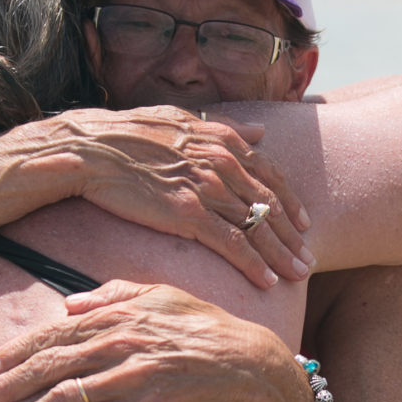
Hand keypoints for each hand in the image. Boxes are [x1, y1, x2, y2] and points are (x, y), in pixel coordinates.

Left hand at [0, 280, 312, 401]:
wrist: (248, 364)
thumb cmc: (205, 328)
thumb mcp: (161, 296)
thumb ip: (113, 295)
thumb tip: (70, 303)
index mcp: (116, 317)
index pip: (54, 334)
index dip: (17, 351)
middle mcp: (116, 346)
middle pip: (49, 368)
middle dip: (8, 387)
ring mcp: (129, 380)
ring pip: (64, 401)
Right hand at [55, 106, 312, 288]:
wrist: (92, 149)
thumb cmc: (130, 133)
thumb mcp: (185, 119)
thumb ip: (228, 128)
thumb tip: (263, 130)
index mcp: (224, 139)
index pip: (271, 175)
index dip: (290, 203)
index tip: (303, 225)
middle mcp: (223, 163)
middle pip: (270, 206)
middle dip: (293, 237)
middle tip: (309, 260)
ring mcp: (208, 189)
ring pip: (258, 228)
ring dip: (282, 255)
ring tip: (299, 275)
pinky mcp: (189, 214)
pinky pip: (232, 244)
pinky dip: (253, 264)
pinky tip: (267, 282)